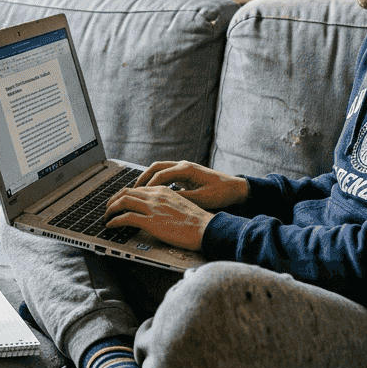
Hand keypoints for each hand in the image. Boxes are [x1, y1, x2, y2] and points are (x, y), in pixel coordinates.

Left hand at [104, 186, 212, 250]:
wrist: (206, 228)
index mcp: (163, 190)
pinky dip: (114, 221)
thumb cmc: (197, 222)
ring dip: (110, 209)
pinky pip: (125, 218)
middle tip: (107, 208)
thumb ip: (166, 204)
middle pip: (126, 192)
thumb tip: (158, 212)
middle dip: (113, 200)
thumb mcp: (181, 205)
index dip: (124, 194)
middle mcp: (156, 195)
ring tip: (106, 216)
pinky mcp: (150, 221)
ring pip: (123, 202)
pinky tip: (110, 225)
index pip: (137, 188)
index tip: (119, 201)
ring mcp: (152, 208)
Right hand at [132, 161, 248, 210]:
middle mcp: (183, 165)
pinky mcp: (186, 174)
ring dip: (148, 179)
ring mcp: (184, 168)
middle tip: (130, 191)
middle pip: (156, 167)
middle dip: (142, 178)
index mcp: (186, 169)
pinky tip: (151, 192)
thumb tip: (163, 202)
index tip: (137, 195)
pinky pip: (166, 174)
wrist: (236, 188)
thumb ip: (182, 199)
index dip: (147, 186)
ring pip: (159, 169)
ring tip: (137, 191)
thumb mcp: (201, 199)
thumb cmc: (221, 193)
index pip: (160, 175)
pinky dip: (156, 181)